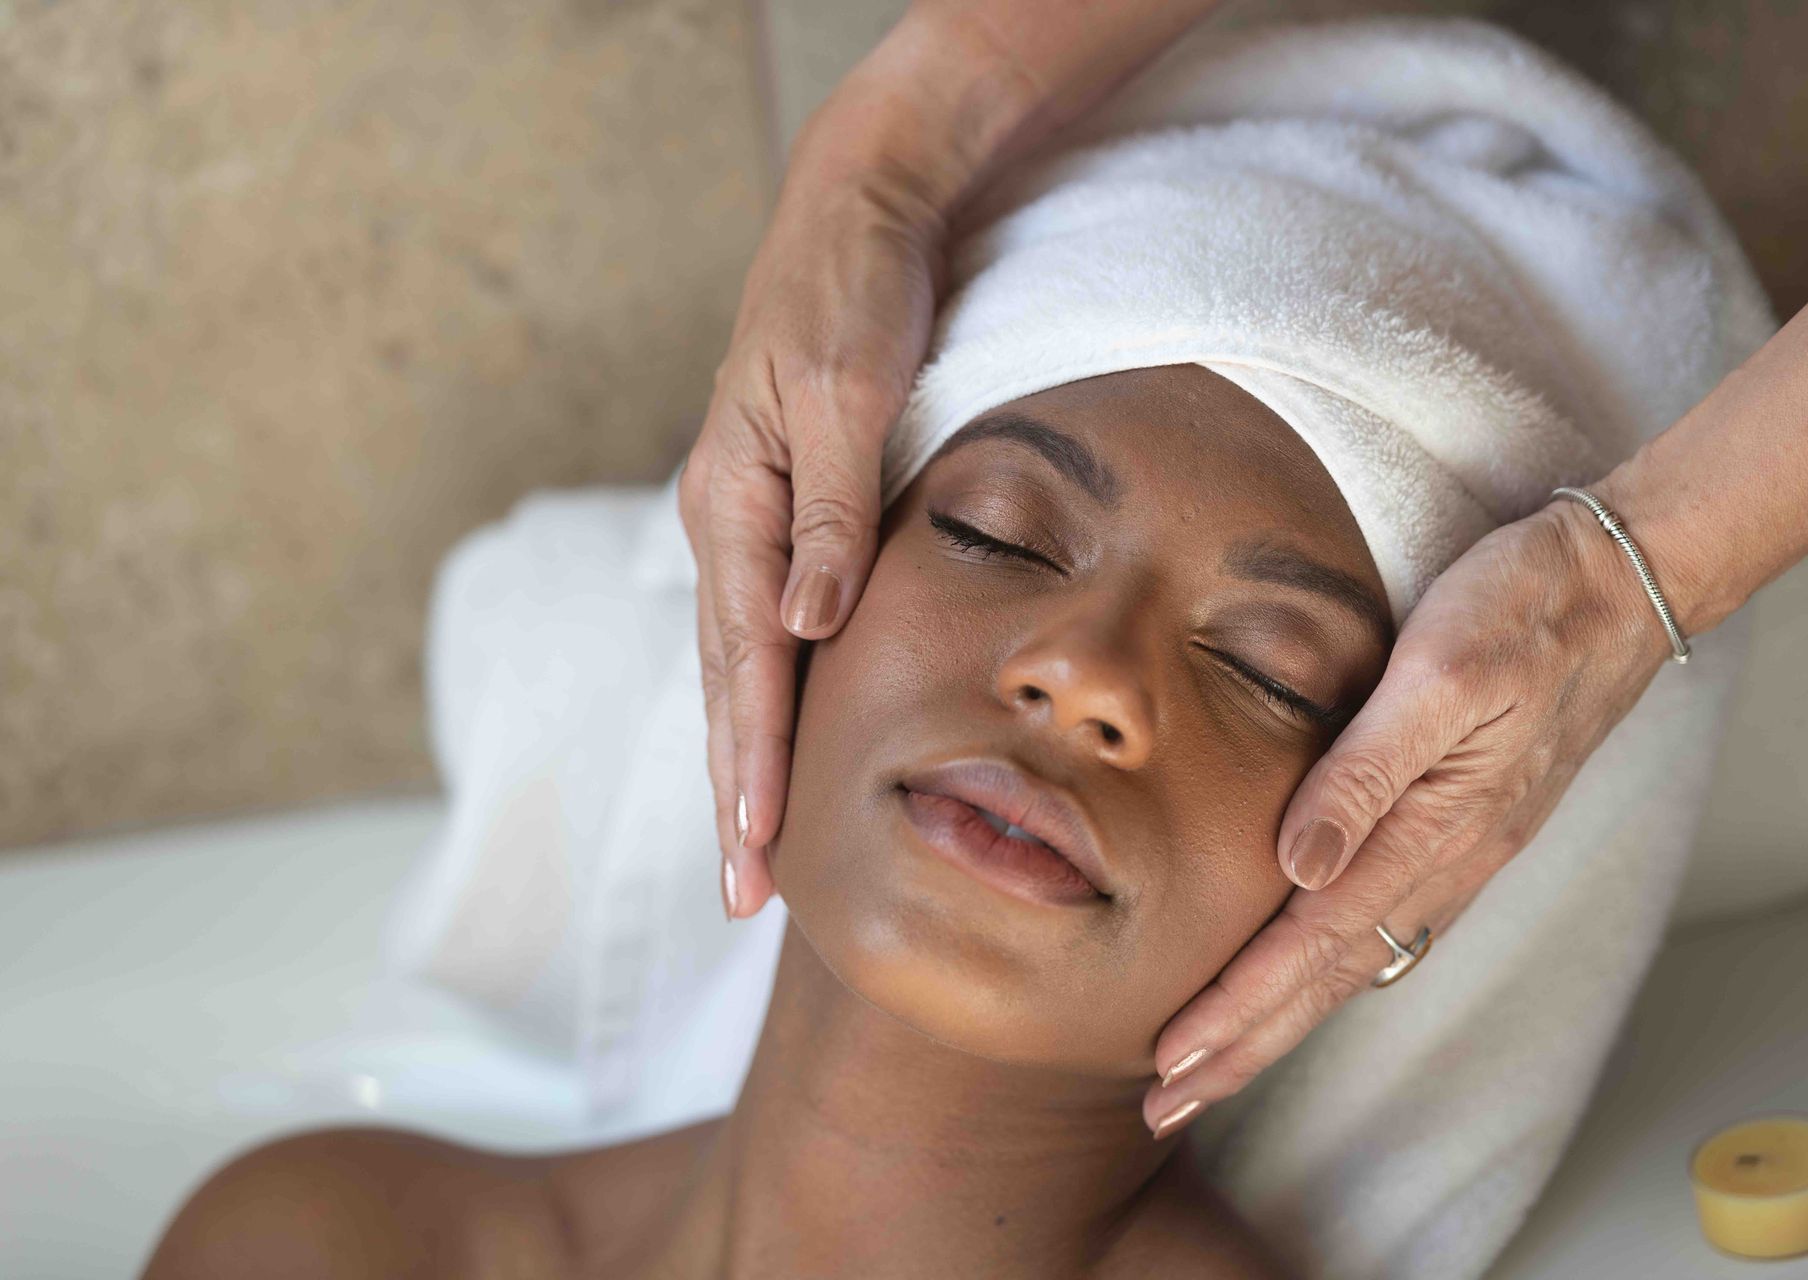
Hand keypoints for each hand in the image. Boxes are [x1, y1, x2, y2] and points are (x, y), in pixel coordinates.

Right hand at [677, 171, 943, 918]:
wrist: (858, 211)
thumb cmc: (856, 289)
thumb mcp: (847, 388)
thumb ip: (826, 508)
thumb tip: (808, 622)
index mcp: (732, 499)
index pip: (744, 656)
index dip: (752, 755)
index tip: (757, 845)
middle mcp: (723, 520)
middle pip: (723, 681)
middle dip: (731, 789)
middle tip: (742, 894)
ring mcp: (743, 518)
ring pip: (734, 665)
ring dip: (738, 759)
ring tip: (747, 849)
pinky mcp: (775, 511)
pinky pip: (761, 628)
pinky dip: (764, 699)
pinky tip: (773, 741)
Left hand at [1142, 489, 1678, 1134]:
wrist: (1622, 584)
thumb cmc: (1524, 609)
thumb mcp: (1441, 672)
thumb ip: (1366, 770)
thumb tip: (1299, 864)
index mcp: (1434, 830)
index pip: (1309, 944)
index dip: (1237, 1007)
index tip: (1171, 1060)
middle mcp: (1447, 859)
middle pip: (1327, 978)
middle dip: (1244, 1047)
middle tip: (1168, 1105)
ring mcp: (1460, 849)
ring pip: (1350, 959)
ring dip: (1277, 1019)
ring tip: (1215, 1062)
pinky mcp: (1464, 827)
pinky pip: (1380, 924)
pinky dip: (1322, 969)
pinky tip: (1299, 979)